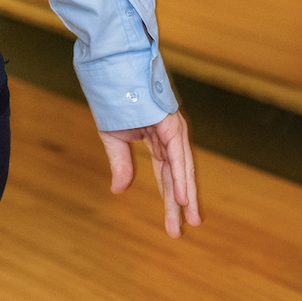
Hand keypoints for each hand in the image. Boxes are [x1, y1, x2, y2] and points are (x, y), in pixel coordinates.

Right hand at [101, 110, 201, 236]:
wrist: (111, 71)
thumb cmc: (113, 100)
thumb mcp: (114, 139)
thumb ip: (121, 165)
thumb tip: (118, 191)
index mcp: (160, 140)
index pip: (167, 175)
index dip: (170, 199)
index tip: (175, 223)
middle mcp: (172, 137)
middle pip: (177, 177)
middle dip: (180, 204)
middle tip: (184, 230)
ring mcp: (174, 130)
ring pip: (182, 169)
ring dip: (185, 196)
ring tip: (190, 220)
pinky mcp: (171, 125)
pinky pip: (176, 156)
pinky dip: (179, 176)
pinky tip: (181, 196)